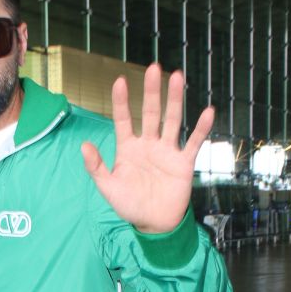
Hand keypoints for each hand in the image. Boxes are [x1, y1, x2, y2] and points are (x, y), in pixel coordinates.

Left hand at [81, 63, 213, 232]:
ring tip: (177, 77)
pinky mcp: (183, 162)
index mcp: (128, 148)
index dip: (122, 102)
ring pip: (171, 120)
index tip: (120, 81)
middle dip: (151, 91)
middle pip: (150, 113)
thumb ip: (96, 167)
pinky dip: (201, 128)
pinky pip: (193, 142)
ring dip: (174, 100)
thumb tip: (83, 145)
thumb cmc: (129, 205)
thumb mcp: (107, 187)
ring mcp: (167, 151)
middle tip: (153, 68)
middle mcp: (148, 144)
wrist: (153, 223)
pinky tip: (207, 111)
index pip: (124, 120)